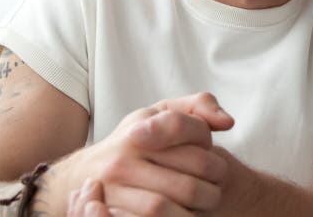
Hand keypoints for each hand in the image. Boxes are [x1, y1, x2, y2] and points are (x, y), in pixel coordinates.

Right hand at [45, 92, 234, 215]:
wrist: (85, 173)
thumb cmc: (138, 139)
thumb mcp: (163, 113)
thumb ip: (200, 106)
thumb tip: (227, 123)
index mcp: (137, 130)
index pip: (182, 129)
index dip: (207, 143)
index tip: (210, 150)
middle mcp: (120, 160)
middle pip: (183, 177)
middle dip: (210, 184)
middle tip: (216, 183)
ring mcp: (112, 191)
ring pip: (163, 207)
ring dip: (193, 209)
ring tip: (205, 201)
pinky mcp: (108, 213)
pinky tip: (183, 212)